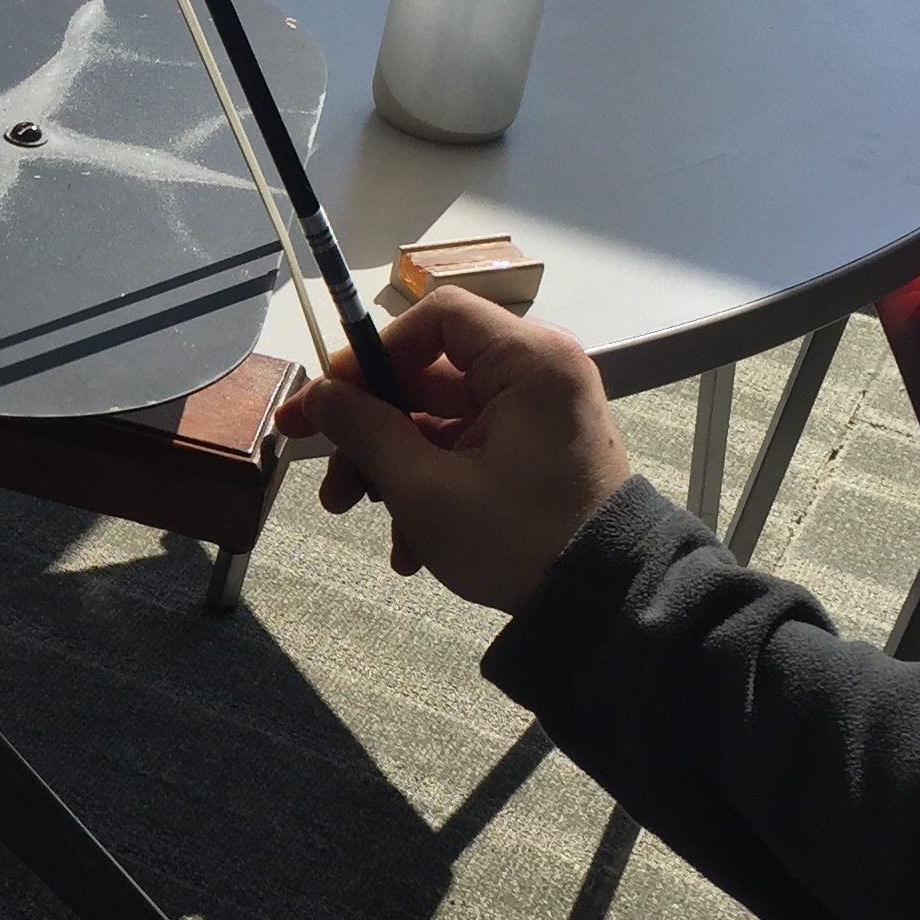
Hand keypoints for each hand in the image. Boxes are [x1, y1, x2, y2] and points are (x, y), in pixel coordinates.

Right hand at [275, 292, 630, 612]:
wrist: (599, 602)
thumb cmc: (519, 540)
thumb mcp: (426, 489)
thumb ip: (366, 432)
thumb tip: (319, 396)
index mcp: (529, 362)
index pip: (437, 317)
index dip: (375, 352)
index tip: (332, 396)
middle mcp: (537, 375)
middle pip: (428, 374)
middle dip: (370, 426)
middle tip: (324, 466)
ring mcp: (535, 416)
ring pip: (438, 418)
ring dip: (391, 464)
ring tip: (353, 510)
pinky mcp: (532, 451)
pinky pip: (464, 448)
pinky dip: (429, 482)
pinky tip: (409, 542)